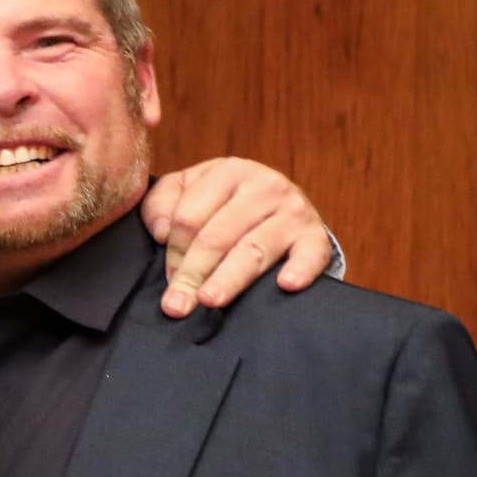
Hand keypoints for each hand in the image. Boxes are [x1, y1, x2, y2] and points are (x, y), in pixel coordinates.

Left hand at [138, 156, 334, 317]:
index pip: (188, 218)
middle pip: (217, 237)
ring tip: (208, 300)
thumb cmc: (222, 202)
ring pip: (252, 250)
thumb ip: (161, 204)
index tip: (168, 278)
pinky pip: (311, 254)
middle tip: (177, 305)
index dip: (173, 252)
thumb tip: (161, 232)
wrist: (278, 204)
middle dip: (192, 274)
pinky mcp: (315, 235)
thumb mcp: (185, 190)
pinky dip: (301, 269)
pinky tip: (286, 284)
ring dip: (229, 279)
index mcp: (229, 171)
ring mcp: (293, 210)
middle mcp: (265, 186)